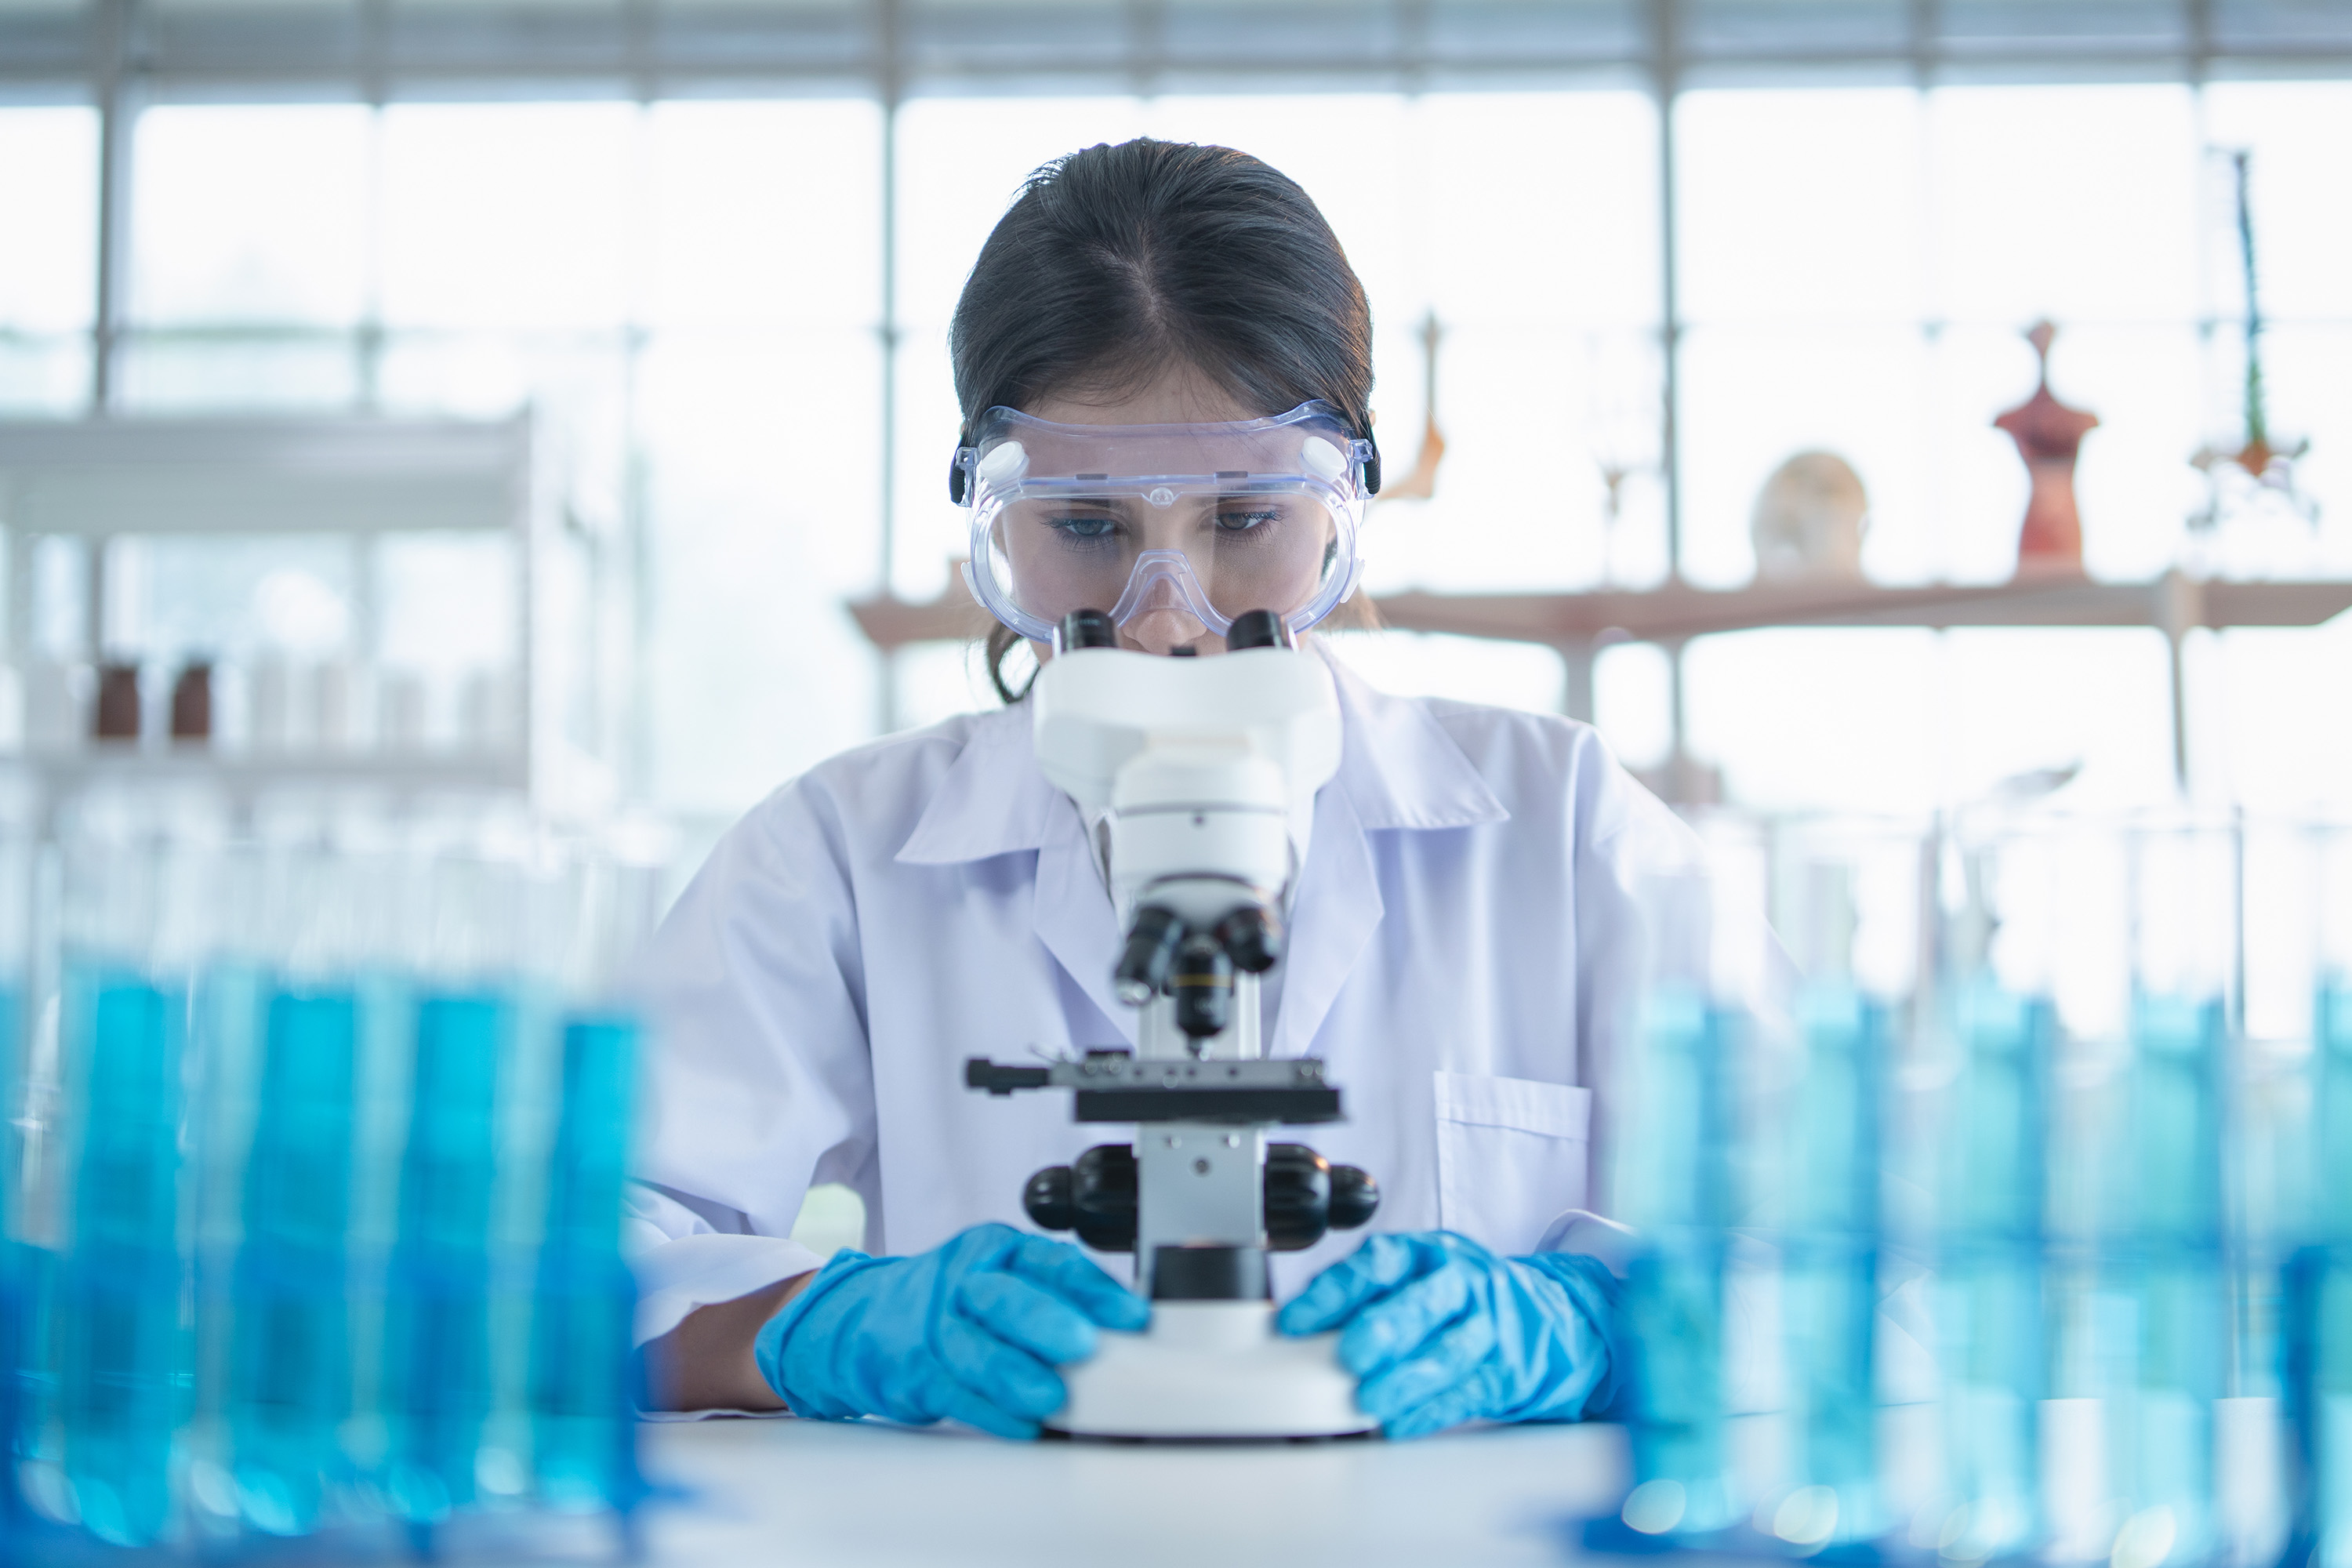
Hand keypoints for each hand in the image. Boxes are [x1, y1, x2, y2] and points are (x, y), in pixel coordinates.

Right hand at [754, 1222, 1148, 1438]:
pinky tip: (1021, 1425)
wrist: (866, 1318)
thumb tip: (1129, 1333)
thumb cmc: (953, 1301)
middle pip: (1004, 1297)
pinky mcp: (914, 1370)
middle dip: (1045, 1321)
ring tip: (1053, 1398)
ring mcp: (933, 1325)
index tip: (1131, 1316)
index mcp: (997, 1251)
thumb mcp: (1002, 1278)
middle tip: (1082, 1346)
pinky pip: (954, 1392)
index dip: (1093, 1290)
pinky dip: (990, 1412)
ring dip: (1016, 1376)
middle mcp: (964, 1280)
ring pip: (975, 1350)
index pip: (1051, 1263)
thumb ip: (1057, 1298)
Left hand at [1276, 1231, 1618, 1438]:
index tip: (1295, 1320)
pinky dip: (1431, 1410)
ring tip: (1369, 1400)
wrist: (1542, 1316)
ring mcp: (1488, 1328)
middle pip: (1424, 1303)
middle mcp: (1461, 1285)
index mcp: (1427, 1253)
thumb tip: (1299, 1326)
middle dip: (1383, 1328)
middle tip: (1350, 1354)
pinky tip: (1400, 1422)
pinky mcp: (1504, 1371)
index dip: (1334, 1292)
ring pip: (1448, 1352)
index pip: (1377, 1264)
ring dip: (1406, 1379)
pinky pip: (1467, 1391)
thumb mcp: (1416, 1276)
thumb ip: (1363, 1296)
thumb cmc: (1458, 1296)